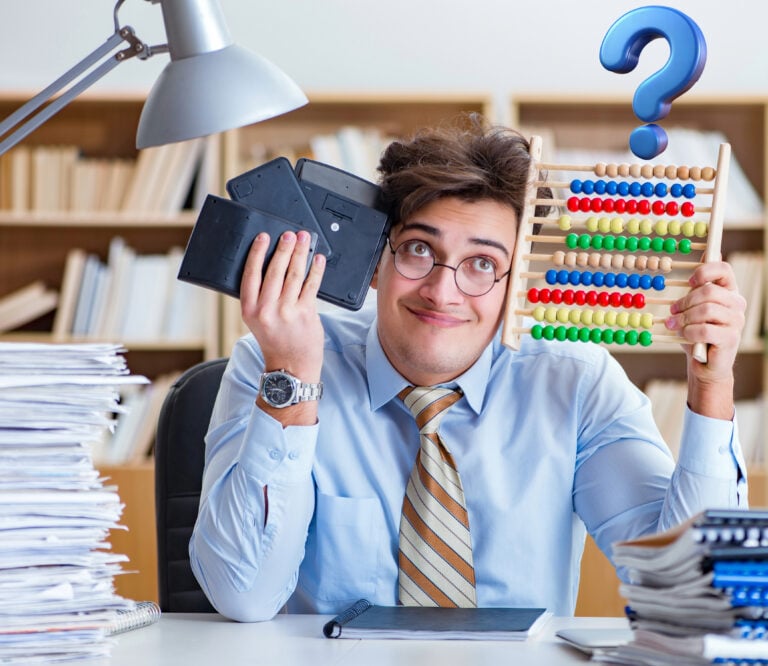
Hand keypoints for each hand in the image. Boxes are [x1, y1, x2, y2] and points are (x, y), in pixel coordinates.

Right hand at [240, 230, 325, 385]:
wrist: (291, 367)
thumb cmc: (275, 341)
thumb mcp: (256, 320)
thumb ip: (260, 297)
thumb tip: (270, 266)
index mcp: (249, 309)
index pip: (251, 274)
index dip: (257, 253)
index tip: (264, 238)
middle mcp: (266, 310)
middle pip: (275, 271)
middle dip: (284, 248)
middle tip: (289, 235)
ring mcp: (287, 312)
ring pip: (294, 275)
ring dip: (300, 254)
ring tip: (304, 240)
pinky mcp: (305, 314)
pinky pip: (311, 285)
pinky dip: (315, 270)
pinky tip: (318, 260)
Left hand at [665, 260, 745, 418]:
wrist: (702, 361)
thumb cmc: (695, 331)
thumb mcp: (692, 307)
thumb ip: (696, 288)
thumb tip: (704, 255)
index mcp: (728, 291)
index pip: (724, 269)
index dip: (705, 271)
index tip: (689, 281)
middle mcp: (737, 304)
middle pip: (709, 291)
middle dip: (685, 301)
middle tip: (672, 311)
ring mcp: (736, 321)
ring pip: (707, 310)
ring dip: (684, 318)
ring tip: (673, 324)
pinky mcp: (731, 338)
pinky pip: (705, 329)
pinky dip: (689, 332)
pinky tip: (684, 335)